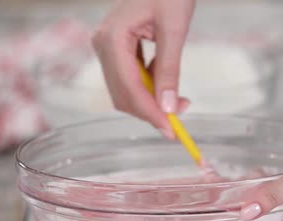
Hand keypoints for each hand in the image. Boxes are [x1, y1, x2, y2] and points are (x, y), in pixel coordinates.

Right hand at [92, 0, 194, 138]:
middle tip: (180, 116)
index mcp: (112, 37)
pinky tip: (167, 87)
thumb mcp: (174, 30)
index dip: (149, 112)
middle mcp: (102, 44)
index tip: (171, 130)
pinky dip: (148, 89)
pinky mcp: (116, 49)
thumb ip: (169, 70)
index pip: (128, 87)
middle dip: (151, 110)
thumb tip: (167, 106)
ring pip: (125, 90)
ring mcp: (106, 46)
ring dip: (151, 102)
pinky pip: (129, 79)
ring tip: (179, 101)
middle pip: (123, 94)